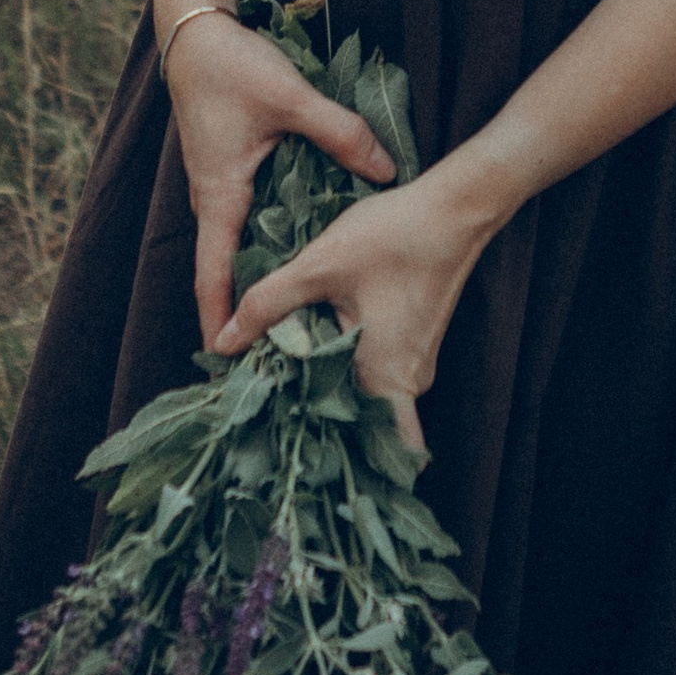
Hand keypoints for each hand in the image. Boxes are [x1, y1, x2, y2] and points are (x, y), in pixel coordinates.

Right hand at [165, 14, 395, 353]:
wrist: (197, 32)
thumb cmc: (233, 67)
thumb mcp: (291, 98)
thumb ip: (340, 134)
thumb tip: (387, 170)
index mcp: (220, 196)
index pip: (213, 275)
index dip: (220, 320)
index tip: (228, 360)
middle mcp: (214, 200)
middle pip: (227, 270)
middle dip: (248, 312)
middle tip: (279, 353)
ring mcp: (221, 186)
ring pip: (239, 246)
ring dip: (259, 279)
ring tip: (296, 317)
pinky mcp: (231, 171)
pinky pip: (247, 222)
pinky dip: (266, 245)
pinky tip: (301, 252)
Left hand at [213, 168, 498, 457]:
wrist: (454, 208)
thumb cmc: (394, 237)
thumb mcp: (319, 267)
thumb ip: (267, 305)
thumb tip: (221, 344)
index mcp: (388, 377)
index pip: (383, 454)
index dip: (346, 466)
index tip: (298, 459)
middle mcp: (408, 381)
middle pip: (364, 427)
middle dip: (320, 426)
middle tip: (268, 421)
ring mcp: (413, 362)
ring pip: (366, 398)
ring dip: (328, 394)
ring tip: (278, 386)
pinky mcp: (412, 342)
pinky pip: (374, 373)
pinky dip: (342, 370)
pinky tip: (309, 352)